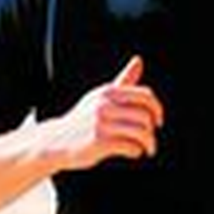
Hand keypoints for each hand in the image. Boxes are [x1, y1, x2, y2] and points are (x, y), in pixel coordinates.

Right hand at [44, 55, 164, 170]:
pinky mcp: (99, 142)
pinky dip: (136, 151)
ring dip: (149, 143)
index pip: (145, 96)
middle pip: (145, 115)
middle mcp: (105, 105)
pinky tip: (133, 153)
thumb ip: (123, 80)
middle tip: (150, 139)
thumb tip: (139, 60)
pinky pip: (131, 146)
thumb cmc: (83, 119)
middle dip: (152, 129)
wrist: (55, 141)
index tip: (158, 121)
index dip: (157, 109)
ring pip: (141, 132)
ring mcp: (101, 123)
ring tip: (147, 149)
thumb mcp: (101, 96)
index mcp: (109, 92)